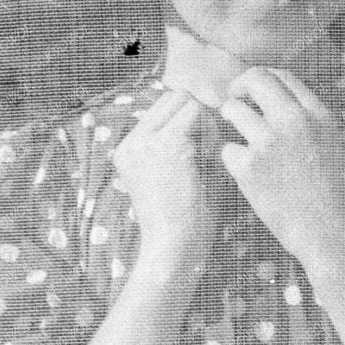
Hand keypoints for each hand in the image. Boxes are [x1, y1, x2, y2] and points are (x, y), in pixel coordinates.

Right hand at [111, 88, 217, 286]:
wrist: (174, 247)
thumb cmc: (186, 224)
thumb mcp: (179, 181)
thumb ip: (187, 149)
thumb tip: (212, 116)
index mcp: (130, 151)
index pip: (164, 108)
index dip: (192, 118)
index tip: (208, 143)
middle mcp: (131, 142)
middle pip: (174, 97)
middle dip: (200, 114)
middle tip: (214, 146)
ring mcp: (145, 141)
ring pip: (187, 100)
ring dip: (207, 122)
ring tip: (212, 156)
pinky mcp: (166, 144)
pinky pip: (198, 114)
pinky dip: (213, 131)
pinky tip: (214, 158)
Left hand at [217, 67, 344, 277]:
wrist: (328, 229)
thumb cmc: (330, 192)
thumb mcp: (331, 144)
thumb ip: (307, 119)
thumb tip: (276, 100)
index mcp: (317, 114)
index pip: (282, 75)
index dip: (261, 80)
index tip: (253, 93)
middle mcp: (294, 121)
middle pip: (254, 79)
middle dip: (238, 87)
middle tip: (235, 102)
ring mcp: (269, 142)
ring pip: (232, 110)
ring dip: (229, 121)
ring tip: (239, 141)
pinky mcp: (248, 166)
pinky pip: (226, 148)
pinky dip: (232, 159)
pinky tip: (247, 174)